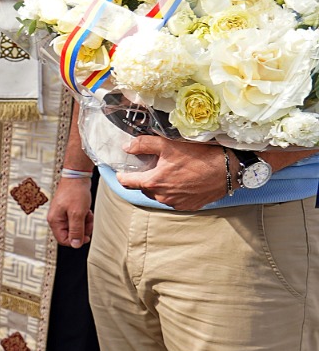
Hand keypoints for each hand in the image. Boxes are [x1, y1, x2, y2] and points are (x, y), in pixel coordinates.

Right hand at [47, 176, 92, 246]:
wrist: (77, 177)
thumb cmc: (75, 192)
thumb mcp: (77, 213)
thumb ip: (76, 230)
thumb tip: (75, 244)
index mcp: (55, 221)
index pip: (63, 240)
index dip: (76, 240)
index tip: (86, 236)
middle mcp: (56, 219)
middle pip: (70, 234)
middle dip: (82, 230)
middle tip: (88, 222)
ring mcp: (62, 214)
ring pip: (75, 228)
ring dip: (84, 224)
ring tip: (87, 214)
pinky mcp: (68, 210)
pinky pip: (77, 220)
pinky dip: (84, 218)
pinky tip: (86, 211)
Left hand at [114, 136, 228, 210]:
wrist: (228, 169)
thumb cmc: (198, 156)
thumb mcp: (168, 144)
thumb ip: (143, 145)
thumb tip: (127, 147)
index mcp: (153, 182)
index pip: (127, 182)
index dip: (122, 175)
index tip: (121, 171)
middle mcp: (162, 196)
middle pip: (144, 188)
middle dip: (145, 178)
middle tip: (152, 166)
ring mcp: (176, 203)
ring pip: (159, 194)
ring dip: (160, 185)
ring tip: (171, 172)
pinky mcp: (188, 206)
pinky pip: (174, 199)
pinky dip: (174, 191)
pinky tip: (182, 181)